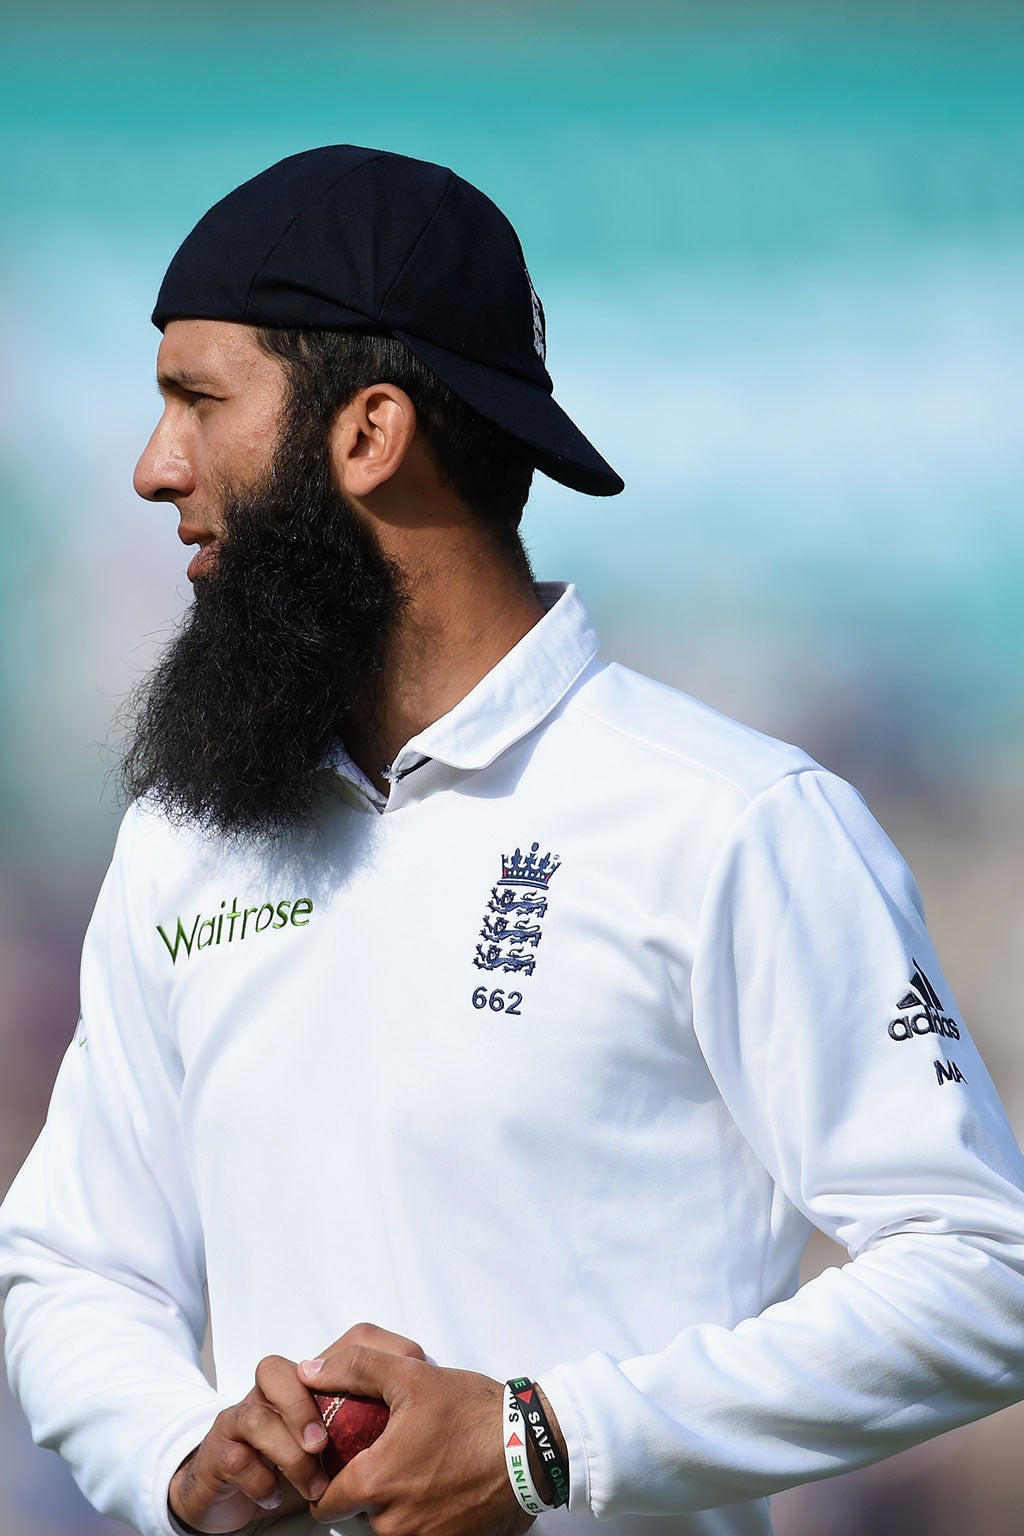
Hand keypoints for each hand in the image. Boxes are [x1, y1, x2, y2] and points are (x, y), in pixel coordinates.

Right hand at [168, 1325, 426, 1533]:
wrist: (231, 1489)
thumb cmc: (298, 1458)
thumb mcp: (342, 1438)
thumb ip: (371, 1419)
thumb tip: (429, 1415)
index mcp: (309, 1380)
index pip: (336, 1346)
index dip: (364, 1356)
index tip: (392, 1386)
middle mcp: (272, 1392)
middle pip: (276, 1370)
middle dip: (301, 1406)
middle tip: (325, 1445)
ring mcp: (242, 1418)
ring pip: (255, 1416)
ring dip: (286, 1452)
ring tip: (313, 1484)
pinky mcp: (220, 1452)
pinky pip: (234, 1456)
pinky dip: (258, 1478)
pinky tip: (278, 1496)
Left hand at [297, 1346, 537, 1535]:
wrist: (533, 1450)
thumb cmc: (473, 1413)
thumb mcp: (413, 1375)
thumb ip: (355, 1368)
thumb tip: (308, 1369)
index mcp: (376, 1483)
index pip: (325, 1504)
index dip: (328, 1480)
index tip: (344, 1460)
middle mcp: (393, 1525)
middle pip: (357, 1517)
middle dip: (365, 1491)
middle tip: (388, 1455)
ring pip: (388, 1529)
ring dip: (394, 1506)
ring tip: (417, 1468)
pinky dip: (422, 1517)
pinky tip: (439, 1486)